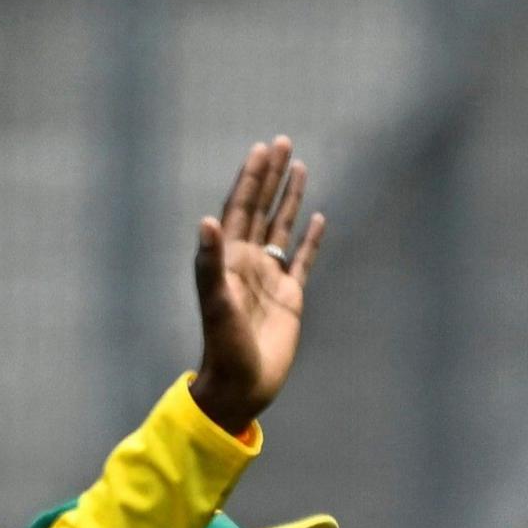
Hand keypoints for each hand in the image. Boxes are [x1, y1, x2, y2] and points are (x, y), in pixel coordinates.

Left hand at [188, 136, 327, 433]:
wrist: (241, 383)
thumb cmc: (223, 346)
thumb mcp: (215, 303)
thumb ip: (211, 262)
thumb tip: (208, 220)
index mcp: (230, 257)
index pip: (241, 207)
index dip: (251, 178)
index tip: (263, 150)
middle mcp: (249, 260)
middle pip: (262, 208)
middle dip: (272, 176)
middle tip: (283, 143)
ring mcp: (270, 276)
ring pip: (282, 227)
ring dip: (290, 198)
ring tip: (301, 168)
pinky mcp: (290, 296)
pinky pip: (303, 259)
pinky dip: (310, 238)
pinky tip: (320, 219)